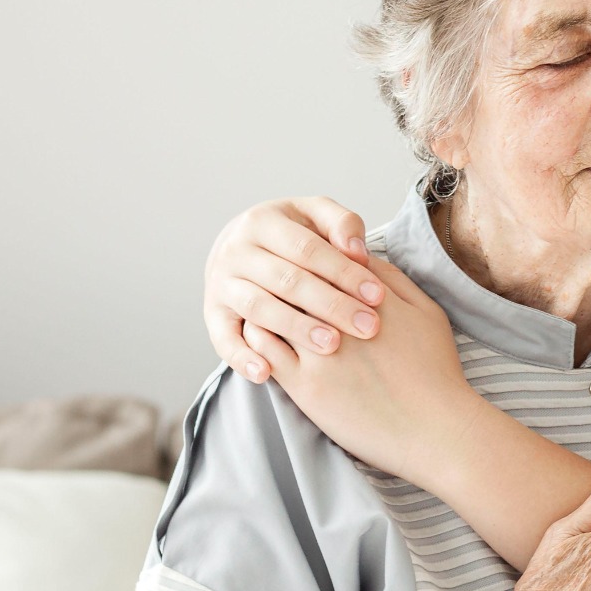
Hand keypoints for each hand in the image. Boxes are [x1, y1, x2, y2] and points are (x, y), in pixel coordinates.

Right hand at [205, 197, 383, 382]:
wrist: (238, 246)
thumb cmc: (293, 235)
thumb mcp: (315, 216)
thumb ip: (341, 224)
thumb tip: (357, 251)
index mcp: (263, 222)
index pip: (308, 249)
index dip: (344, 272)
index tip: (378, 295)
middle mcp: (236, 251)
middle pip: (287, 280)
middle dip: (331, 304)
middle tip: (368, 326)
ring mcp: (221, 284)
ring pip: (259, 308)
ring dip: (295, 328)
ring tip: (332, 345)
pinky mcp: (213, 315)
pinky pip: (223, 339)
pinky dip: (241, 357)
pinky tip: (266, 373)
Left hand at [241, 256, 469, 483]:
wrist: (435, 430)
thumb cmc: (436, 372)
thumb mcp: (429, 313)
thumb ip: (394, 280)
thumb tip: (361, 258)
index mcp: (372, 297)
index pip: (329, 259)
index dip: (315, 257)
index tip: (308, 264)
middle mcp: (342, 318)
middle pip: (298, 279)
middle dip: (286, 273)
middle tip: (275, 275)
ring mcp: (321, 352)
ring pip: (274, 309)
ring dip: (267, 301)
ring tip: (263, 303)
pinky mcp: (305, 385)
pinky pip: (264, 349)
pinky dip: (257, 335)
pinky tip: (262, 334)